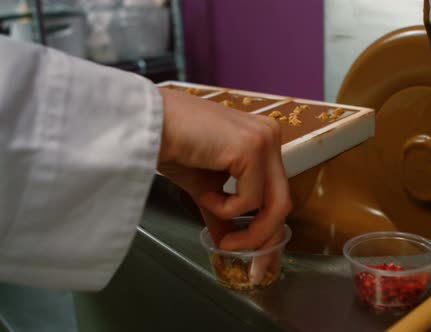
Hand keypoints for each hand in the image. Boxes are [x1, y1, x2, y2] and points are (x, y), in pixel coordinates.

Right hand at [156, 88, 291, 278]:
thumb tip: (229, 241)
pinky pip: (250, 199)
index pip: (277, 194)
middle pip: (283, 203)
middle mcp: (270, 137)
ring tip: (218, 226)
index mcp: (262, 142)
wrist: (145, 123)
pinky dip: (226, 208)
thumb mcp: (205, 187)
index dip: (271, 232)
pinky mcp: (251, 148)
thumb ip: (223, 212)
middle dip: (266, 241)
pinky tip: (206, 194)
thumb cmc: (170, 145)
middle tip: (253, 268)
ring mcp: (264, 140)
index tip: (263, 262)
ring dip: (246, 230)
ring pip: (275, 206)